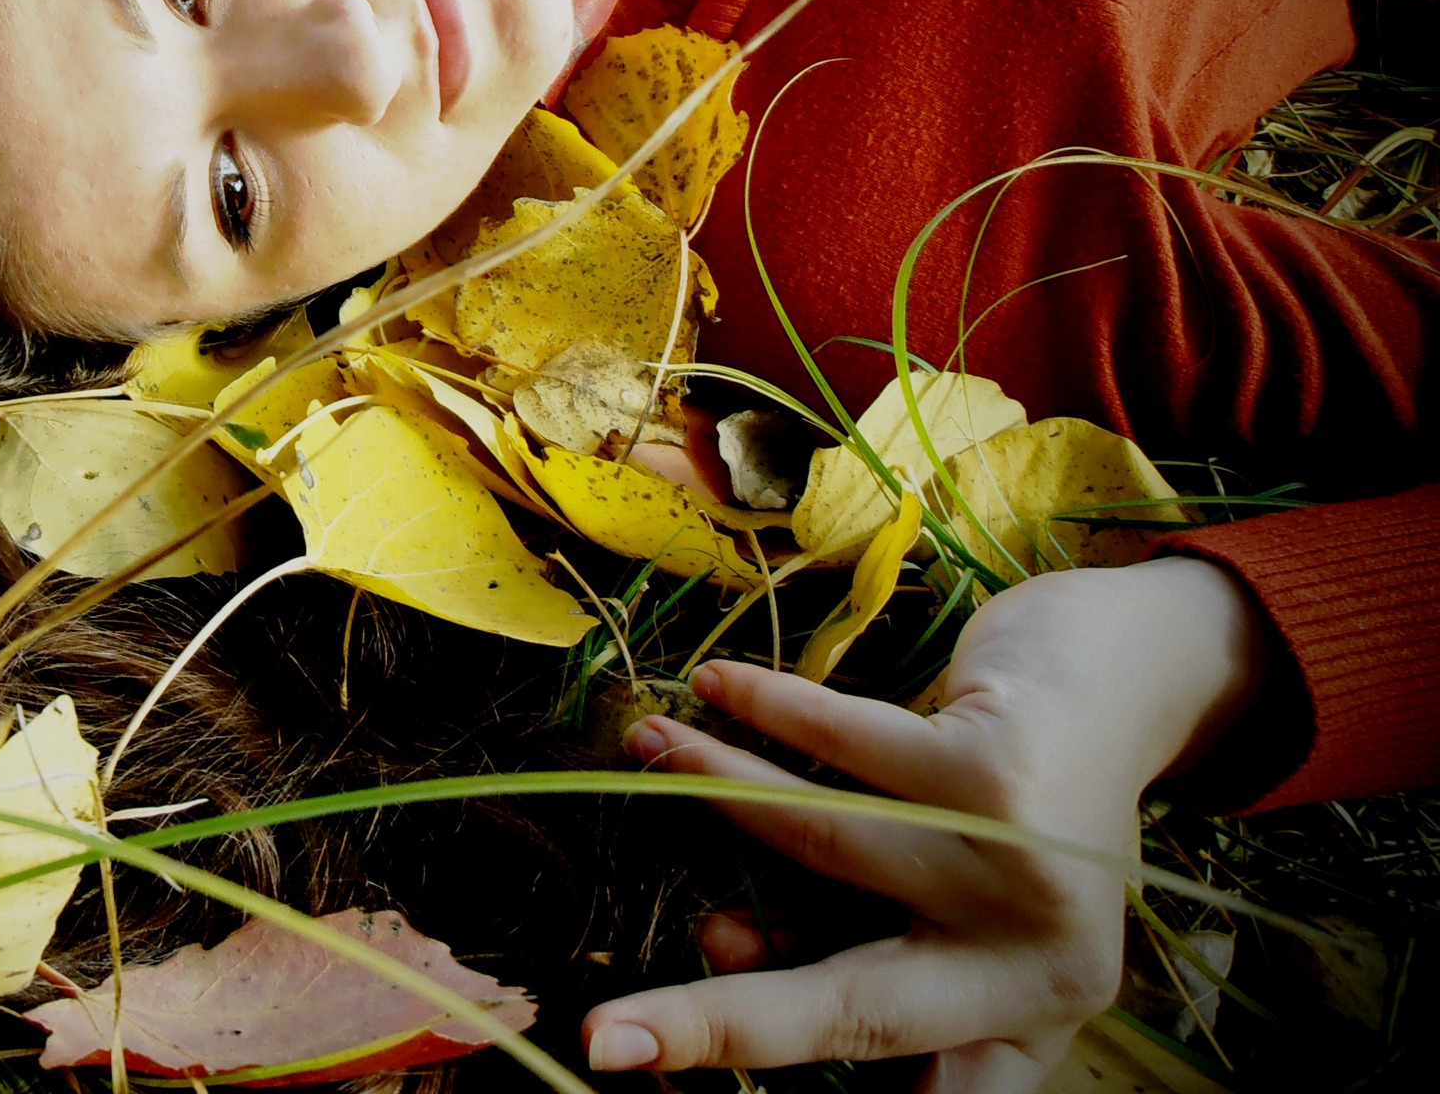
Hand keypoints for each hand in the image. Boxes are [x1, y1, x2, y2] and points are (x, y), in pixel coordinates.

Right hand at [581, 556, 1267, 1090]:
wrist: (1124, 679)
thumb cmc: (1013, 801)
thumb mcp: (963, 905)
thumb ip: (863, 942)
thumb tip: (720, 941)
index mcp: (1027, 1019)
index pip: (915, 1092)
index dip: (785, 1083)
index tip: (664, 1077)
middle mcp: (1036, 966)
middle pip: (852, 1011)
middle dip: (716, 1024)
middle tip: (606, 1038)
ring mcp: (1020, 870)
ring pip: (826, 844)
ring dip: (717, 786)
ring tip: (648, 747)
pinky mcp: (998, 772)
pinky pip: (845, 744)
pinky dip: (765, 707)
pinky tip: (714, 685)